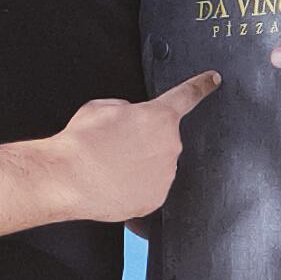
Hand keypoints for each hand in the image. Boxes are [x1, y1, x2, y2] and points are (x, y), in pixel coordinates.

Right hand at [59, 74, 217, 221]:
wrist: (68, 178)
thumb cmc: (81, 143)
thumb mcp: (101, 107)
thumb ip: (126, 110)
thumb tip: (129, 120)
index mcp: (159, 117)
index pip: (187, 96)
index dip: (201, 86)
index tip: (213, 80)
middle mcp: (170, 146)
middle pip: (163, 139)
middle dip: (143, 141)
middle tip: (116, 148)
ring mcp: (165, 175)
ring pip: (156, 166)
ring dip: (139, 165)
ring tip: (110, 168)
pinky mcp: (155, 199)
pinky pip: (149, 189)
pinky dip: (133, 187)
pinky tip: (113, 183)